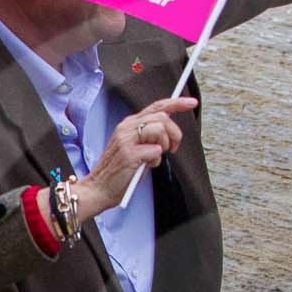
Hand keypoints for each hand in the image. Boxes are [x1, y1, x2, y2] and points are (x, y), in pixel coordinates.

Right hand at [78, 96, 198, 217]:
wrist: (100, 188)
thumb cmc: (120, 171)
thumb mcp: (137, 147)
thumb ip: (151, 136)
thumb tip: (170, 129)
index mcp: (130, 124)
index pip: (156, 106)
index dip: (177, 103)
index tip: (192, 103)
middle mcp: (127, 127)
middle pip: (162, 117)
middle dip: (174, 134)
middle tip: (172, 149)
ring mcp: (126, 139)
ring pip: (159, 130)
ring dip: (164, 147)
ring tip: (153, 159)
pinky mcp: (129, 153)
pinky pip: (155, 150)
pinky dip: (155, 160)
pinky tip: (145, 166)